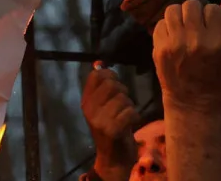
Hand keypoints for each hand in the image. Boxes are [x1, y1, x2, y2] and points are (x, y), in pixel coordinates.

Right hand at [81, 65, 139, 180]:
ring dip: (130, 105)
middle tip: (124, 103)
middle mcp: (89, 109)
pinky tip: (131, 123)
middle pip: (111, 84)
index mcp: (85, 101)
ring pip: (123, 98)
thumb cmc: (110, 127)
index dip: (110, 75)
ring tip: (126, 115)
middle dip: (123, 91)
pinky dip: (135, 116)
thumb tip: (99, 63)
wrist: (113, 158)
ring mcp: (100, 120)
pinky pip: (130, 112)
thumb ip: (101, 86)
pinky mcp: (112, 130)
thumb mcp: (102, 106)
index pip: (96, 76)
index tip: (115, 85)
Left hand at [152, 0, 220, 113]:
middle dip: (196, 12)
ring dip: (179, 16)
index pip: (213, 9)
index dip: (214, 15)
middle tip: (197, 25)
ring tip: (184, 28)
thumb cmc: (217, 80)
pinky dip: (167, 27)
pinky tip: (173, 38)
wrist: (192, 105)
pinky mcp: (159, 49)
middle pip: (191, 5)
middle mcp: (195, 41)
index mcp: (217, 43)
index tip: (213, 26)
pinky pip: (160, 24)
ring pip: (173, 9)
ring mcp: (174, 45)